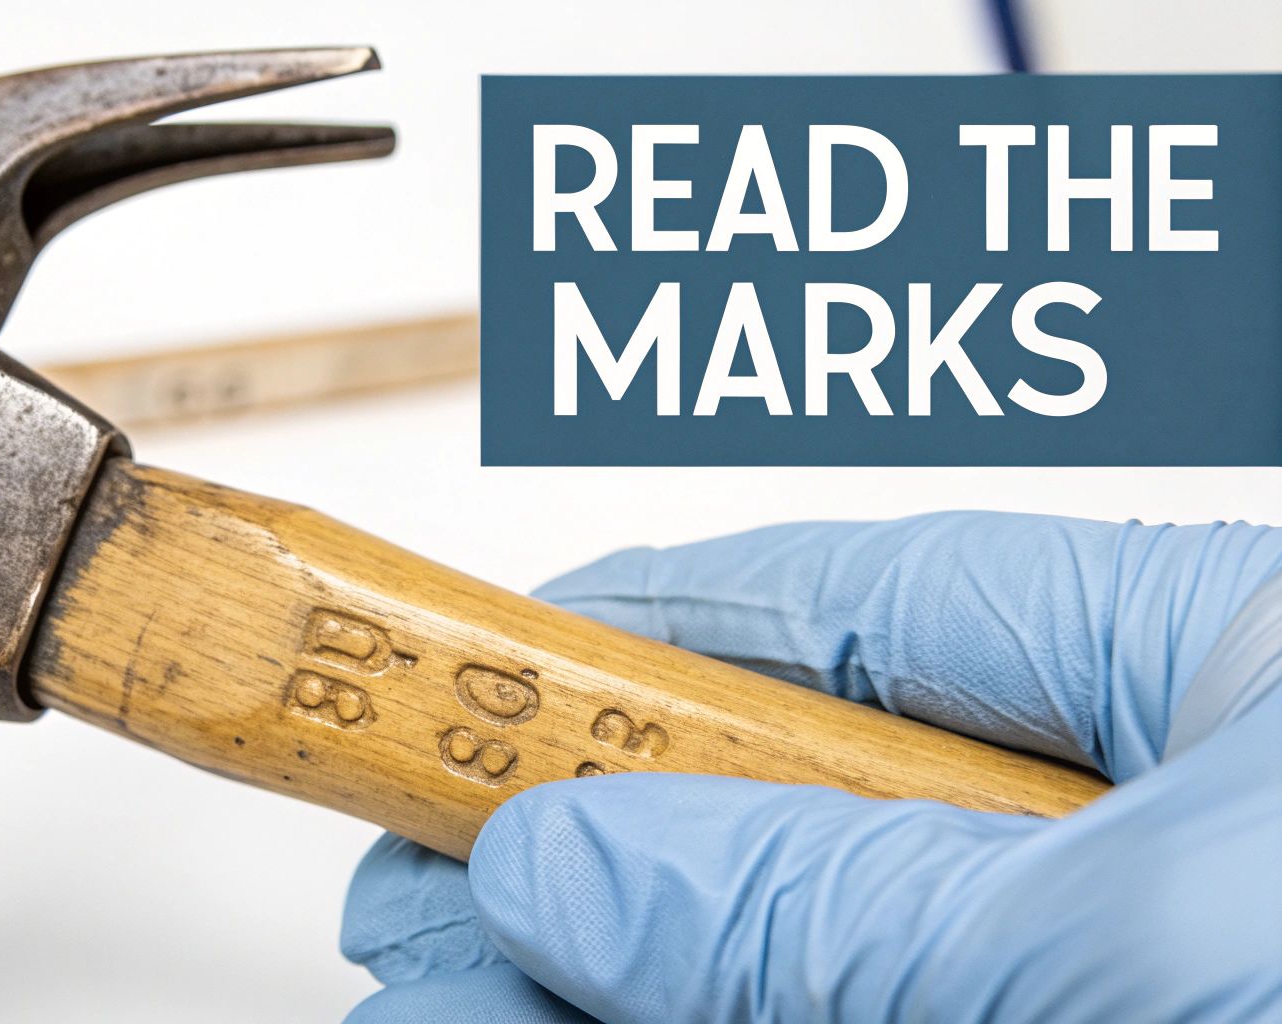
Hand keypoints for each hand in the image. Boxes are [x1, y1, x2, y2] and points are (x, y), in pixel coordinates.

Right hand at [340, 512, 1281, 1022]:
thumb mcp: (1151, 943)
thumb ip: (847, 912)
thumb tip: (571, 862)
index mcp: (1215, 668)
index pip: (869, 606)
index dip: (649, 632)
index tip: (482, 681)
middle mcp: (1159, 815)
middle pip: (813, 805)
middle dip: (603, 853)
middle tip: (426, 909)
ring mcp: (1122, 956)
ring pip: (827, 953)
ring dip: (635, 981)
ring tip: (462, 1009)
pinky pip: (880, 1016)